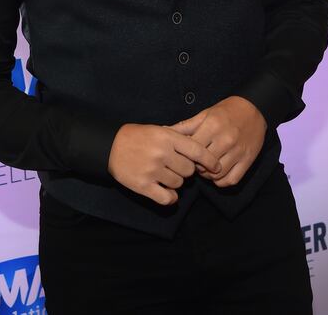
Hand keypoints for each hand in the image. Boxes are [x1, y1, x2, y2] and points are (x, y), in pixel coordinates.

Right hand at [107, 122, 221, 205]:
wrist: (110, 146)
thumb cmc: (138, 136)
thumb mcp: (159, 130)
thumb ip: (179, 137)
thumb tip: (203, 146)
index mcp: (167, 137)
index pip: (197, 151)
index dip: (210, 160)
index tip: (216, 167)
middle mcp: (161, 153)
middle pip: (189, 171)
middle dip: (185, 170)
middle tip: (176, 166)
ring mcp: (152, 170)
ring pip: (179, 184)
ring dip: (175, 182)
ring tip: (165, 174)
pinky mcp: (143, 185)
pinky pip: (166, 198)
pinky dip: (169, 198)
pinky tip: (166, 193)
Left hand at [170, 96, 266, 187]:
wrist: (254, 108)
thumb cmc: (226, 111)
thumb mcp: (204, 114)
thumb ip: (185, 126)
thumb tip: (164, 130)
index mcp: (212, 126)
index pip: (192, 149)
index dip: (184, 154)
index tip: (183, 154)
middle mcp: (226, 140)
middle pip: (203, 164)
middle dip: (195, 166)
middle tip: (193, 163)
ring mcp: (238, 152)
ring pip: (217, 175)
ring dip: (207, 175)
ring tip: (204, 168)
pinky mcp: (248, 160)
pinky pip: (231, 180)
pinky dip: (221, 181)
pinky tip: (217, 175)